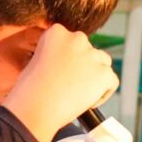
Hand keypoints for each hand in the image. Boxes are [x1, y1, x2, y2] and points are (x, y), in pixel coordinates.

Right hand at [2, 24, 117, 141]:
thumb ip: (54, 56)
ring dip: (95, 76)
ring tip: (80, 94)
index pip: (72, 40)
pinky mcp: (104, 74)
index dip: (70, 58)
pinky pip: (112, 82)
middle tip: (72, 85)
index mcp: (56, 32)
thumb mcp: (35, 62)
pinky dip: (103, 93)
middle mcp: (77, 39)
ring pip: (103, 64)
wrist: (35, 108)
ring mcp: (93, 56)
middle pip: (90, 50)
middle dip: (84, 66)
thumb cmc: (29, 92)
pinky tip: (88, 102)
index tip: (63, 72)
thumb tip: (70, 65)